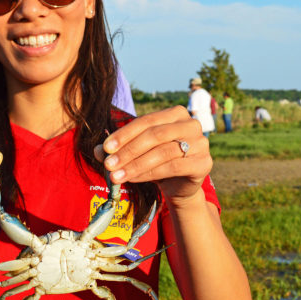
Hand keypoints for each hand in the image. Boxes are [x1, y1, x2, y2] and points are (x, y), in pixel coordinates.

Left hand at [96, 106, 211, 204]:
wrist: (180, 186)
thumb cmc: (157, 163)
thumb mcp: (137, 152)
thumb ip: (119, 148)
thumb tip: (96, 150)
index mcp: (176, 113)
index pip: (147, 121)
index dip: (124, 134)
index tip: (105, 148)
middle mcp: (191, 124)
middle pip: (155, 135)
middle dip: (128, 150)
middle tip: (108, 164)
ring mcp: (201, 143)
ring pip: (163, 152)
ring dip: (135, 165)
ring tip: (116, 176)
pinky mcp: (204, 163)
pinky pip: (173, 167)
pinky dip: (150, 173)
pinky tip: (133, 179)